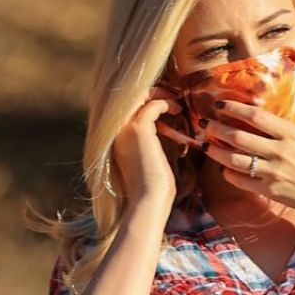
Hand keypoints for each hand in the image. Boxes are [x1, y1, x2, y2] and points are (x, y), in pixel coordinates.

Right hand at [108, 85, 197, 218]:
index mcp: (117, 140)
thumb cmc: (153, 190)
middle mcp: (117, 131)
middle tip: (171, 98)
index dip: (145, 103)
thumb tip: (164, 139)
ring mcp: (125, 128)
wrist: (149, 200)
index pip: (127, 110)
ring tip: (176, 103)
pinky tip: (178, 110)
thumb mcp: (149, 163)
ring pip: (140, 97)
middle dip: (151, 94)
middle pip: (132, 98)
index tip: (165, 106)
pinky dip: (166, 103)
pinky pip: (152, 104)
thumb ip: (150, 147)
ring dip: (160, 95)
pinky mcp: (138, 128)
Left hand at [198, 81, 294, 219]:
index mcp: (292, 134)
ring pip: (235, 160)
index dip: (235, 108)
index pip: (256, 116)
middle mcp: (279, 152)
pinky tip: (224, 168)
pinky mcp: (269, 191)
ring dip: (216, 152)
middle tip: (205, 123)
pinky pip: (241, 181)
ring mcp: (272, 173)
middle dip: (217, 129)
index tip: (220, 105)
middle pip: (238, 137)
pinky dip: (229, 174)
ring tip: (205, 145)